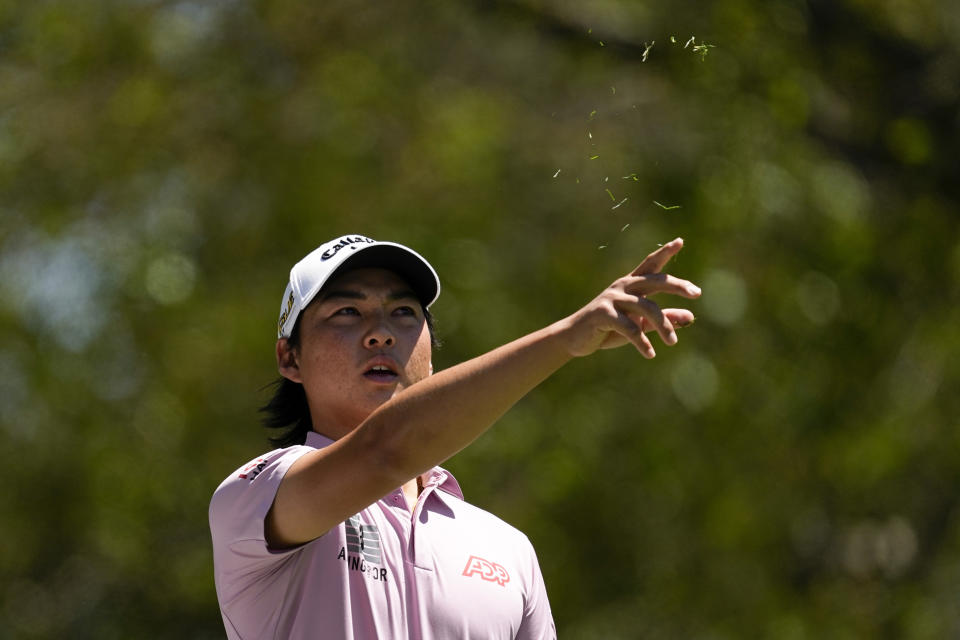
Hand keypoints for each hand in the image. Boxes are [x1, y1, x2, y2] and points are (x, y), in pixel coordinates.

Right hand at [560, 238, 700, 358]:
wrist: (575, 339)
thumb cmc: (609, 329)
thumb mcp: (640, 324)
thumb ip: (664, 319)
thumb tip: (691, 317)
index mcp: (631, 285)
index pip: (650, 265)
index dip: (664, 253)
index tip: (680, 241)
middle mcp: (623, 287)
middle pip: (654, 281)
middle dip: (676, 285)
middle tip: (696, 293)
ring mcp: (612, 298)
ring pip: (647, 308)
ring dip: (663, 326)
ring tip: (672, 343)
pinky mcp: (604, 313)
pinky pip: (629, 328)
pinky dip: (641, 342)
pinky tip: (650, 354)